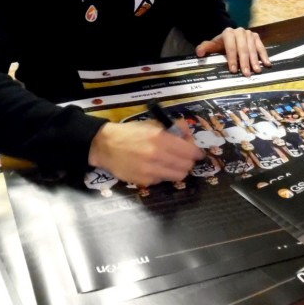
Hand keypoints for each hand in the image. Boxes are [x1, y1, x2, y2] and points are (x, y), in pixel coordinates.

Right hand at [88, 121, 203, 186]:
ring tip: (173, 164)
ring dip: (179, 170)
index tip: (197, 153)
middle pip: (186, 165)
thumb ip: (174, 128)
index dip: (197, 153)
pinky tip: (158, 167)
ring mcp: (150, 170)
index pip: (189, 151)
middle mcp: (157, 155)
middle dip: (189, 161)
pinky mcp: (144, 180)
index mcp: (160, 137)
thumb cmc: (130, 132)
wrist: (105, 146)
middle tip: (185, 158)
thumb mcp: (152, 124)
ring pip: (178, 175)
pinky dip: (165, 174)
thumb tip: (189, 135)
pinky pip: (163, 179)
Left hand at [196, 27, 270, 76]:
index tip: (233, 70)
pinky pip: (261, 46)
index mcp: (228, 33)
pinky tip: (267, 64)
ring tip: (257, 71)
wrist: (229, 36)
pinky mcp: (256, 37)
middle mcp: (240, 32)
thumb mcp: (212, 45)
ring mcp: (249, 34)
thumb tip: (198, 53)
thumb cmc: (220, 44)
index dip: (232, 59)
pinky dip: (264, 55)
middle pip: (243, 48)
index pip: (230, 47)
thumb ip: (205, 48)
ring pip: (252, 48)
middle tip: (246, 74)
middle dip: (244, 62)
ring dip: (255, 60)